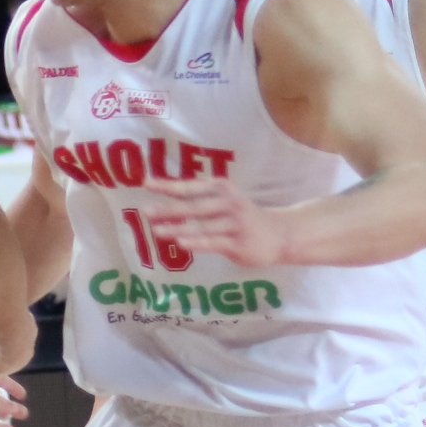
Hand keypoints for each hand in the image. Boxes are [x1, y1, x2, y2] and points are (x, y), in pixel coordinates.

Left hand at [139, 179, 281, 265]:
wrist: (279, 234)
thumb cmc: (242, 216)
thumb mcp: (224, 200)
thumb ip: (200, 198)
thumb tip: (164, 196)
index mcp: (221, 189)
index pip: (190, 186)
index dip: (168, 185)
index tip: (145, 183)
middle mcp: (227, 203)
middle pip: (193, 206)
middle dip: (168, 208)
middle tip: (145, 211)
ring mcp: (234, 223)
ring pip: (202, 225)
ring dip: (178, 227)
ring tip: (156, 230)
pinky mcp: (238, 243)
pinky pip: (213, 242)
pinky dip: (197, 242)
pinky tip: (181, 243)